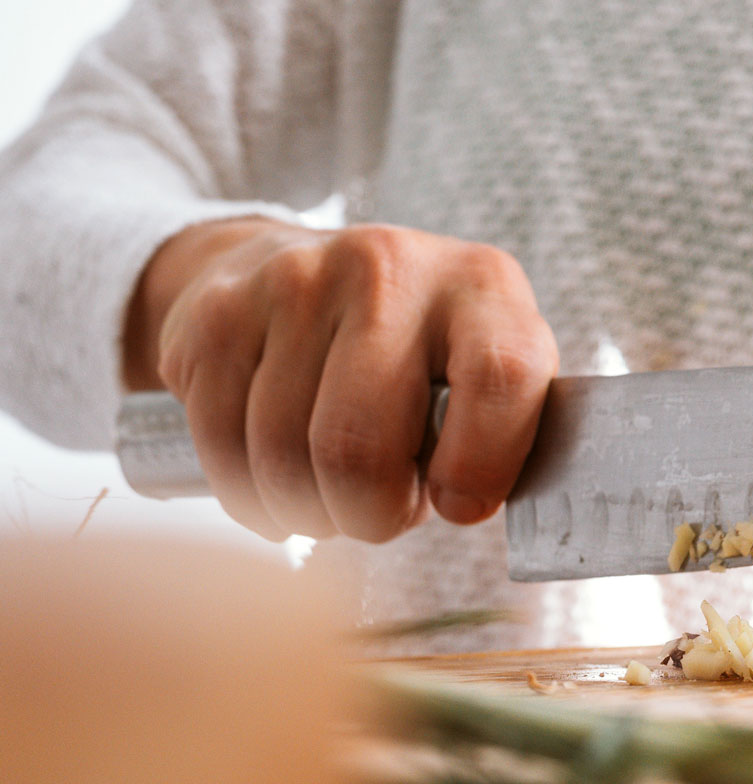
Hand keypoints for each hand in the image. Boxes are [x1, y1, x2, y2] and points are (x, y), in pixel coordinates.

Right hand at [123, 218, 557, 542]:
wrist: (308, 272)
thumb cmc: (426, 358)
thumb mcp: (489, 375)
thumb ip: (503, 434)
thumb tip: (465, 505)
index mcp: (485, 286)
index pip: (500, 379)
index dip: (480, 467)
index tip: (460, 508)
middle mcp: (389, 268)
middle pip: (360, 446)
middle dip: (369, 516)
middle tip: (380, 514)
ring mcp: (295, 282)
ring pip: (283, 460)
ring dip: (308, 512)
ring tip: (334, 493)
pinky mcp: (218, 313)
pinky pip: (221, 450)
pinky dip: (250, 497)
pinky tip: (277, 481)